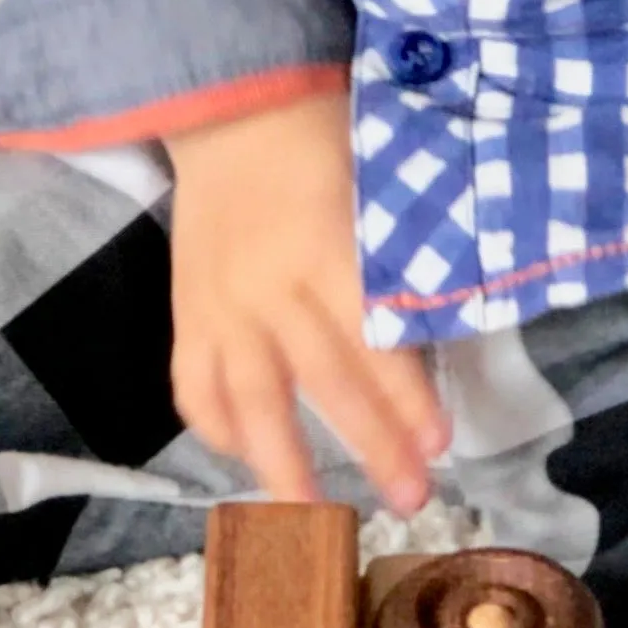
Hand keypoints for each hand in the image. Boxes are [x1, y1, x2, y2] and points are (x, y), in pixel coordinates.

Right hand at [165, 88, 448, 516]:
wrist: (230, 110)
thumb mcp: (371, 192)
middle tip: (411, 496)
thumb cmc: (321, 141)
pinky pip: (194, 387)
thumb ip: (392, 264)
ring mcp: (221, 308)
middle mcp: (270, 290)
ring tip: (312, 517)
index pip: (374, 342)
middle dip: (372, 445)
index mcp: (327, 252)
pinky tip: (244, 455)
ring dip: (284, 465)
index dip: (407, 398)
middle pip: (325, 383)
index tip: (442, 442)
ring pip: (252, 402)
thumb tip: (430, 338)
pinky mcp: (185, 314)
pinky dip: (217, 426)